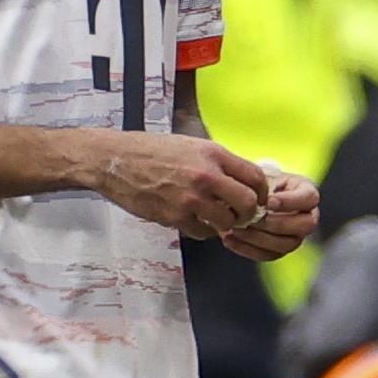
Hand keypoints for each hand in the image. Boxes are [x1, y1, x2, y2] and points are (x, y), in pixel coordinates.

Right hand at [74, 131, 264, 238]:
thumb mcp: (191, 145)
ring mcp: (190, 198)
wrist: (114, 160)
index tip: (259, 199)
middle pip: (247, 203)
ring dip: (225, 224)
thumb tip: (242, 181)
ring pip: (227, 222)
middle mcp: (206, 176)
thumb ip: (218, 162)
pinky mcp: (174, 216)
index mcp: (213, 154)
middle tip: (241, 214)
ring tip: (216, 217)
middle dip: (248, 213)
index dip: (262, 192)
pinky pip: (202, 232)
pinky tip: (195, 219)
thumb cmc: (151, 150)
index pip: (255, 177)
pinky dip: (203, 230)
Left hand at [223, 170, 319, 262]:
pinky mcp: (279, 250)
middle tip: (253, 219)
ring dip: (260, 238)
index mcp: (307, 193)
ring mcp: (296, 236)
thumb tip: (257, 198)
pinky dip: (247, 249)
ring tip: (237, 229)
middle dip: (278, 224)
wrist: (244, 197)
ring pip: (287, 244)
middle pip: (306, 226)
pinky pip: (268, 255)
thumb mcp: (261, 177)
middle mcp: (307, 216)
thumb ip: (263, 184)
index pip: (310, 198)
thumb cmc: (255, 183)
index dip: (290, 202)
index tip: (267, 201)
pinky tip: (229, 238)